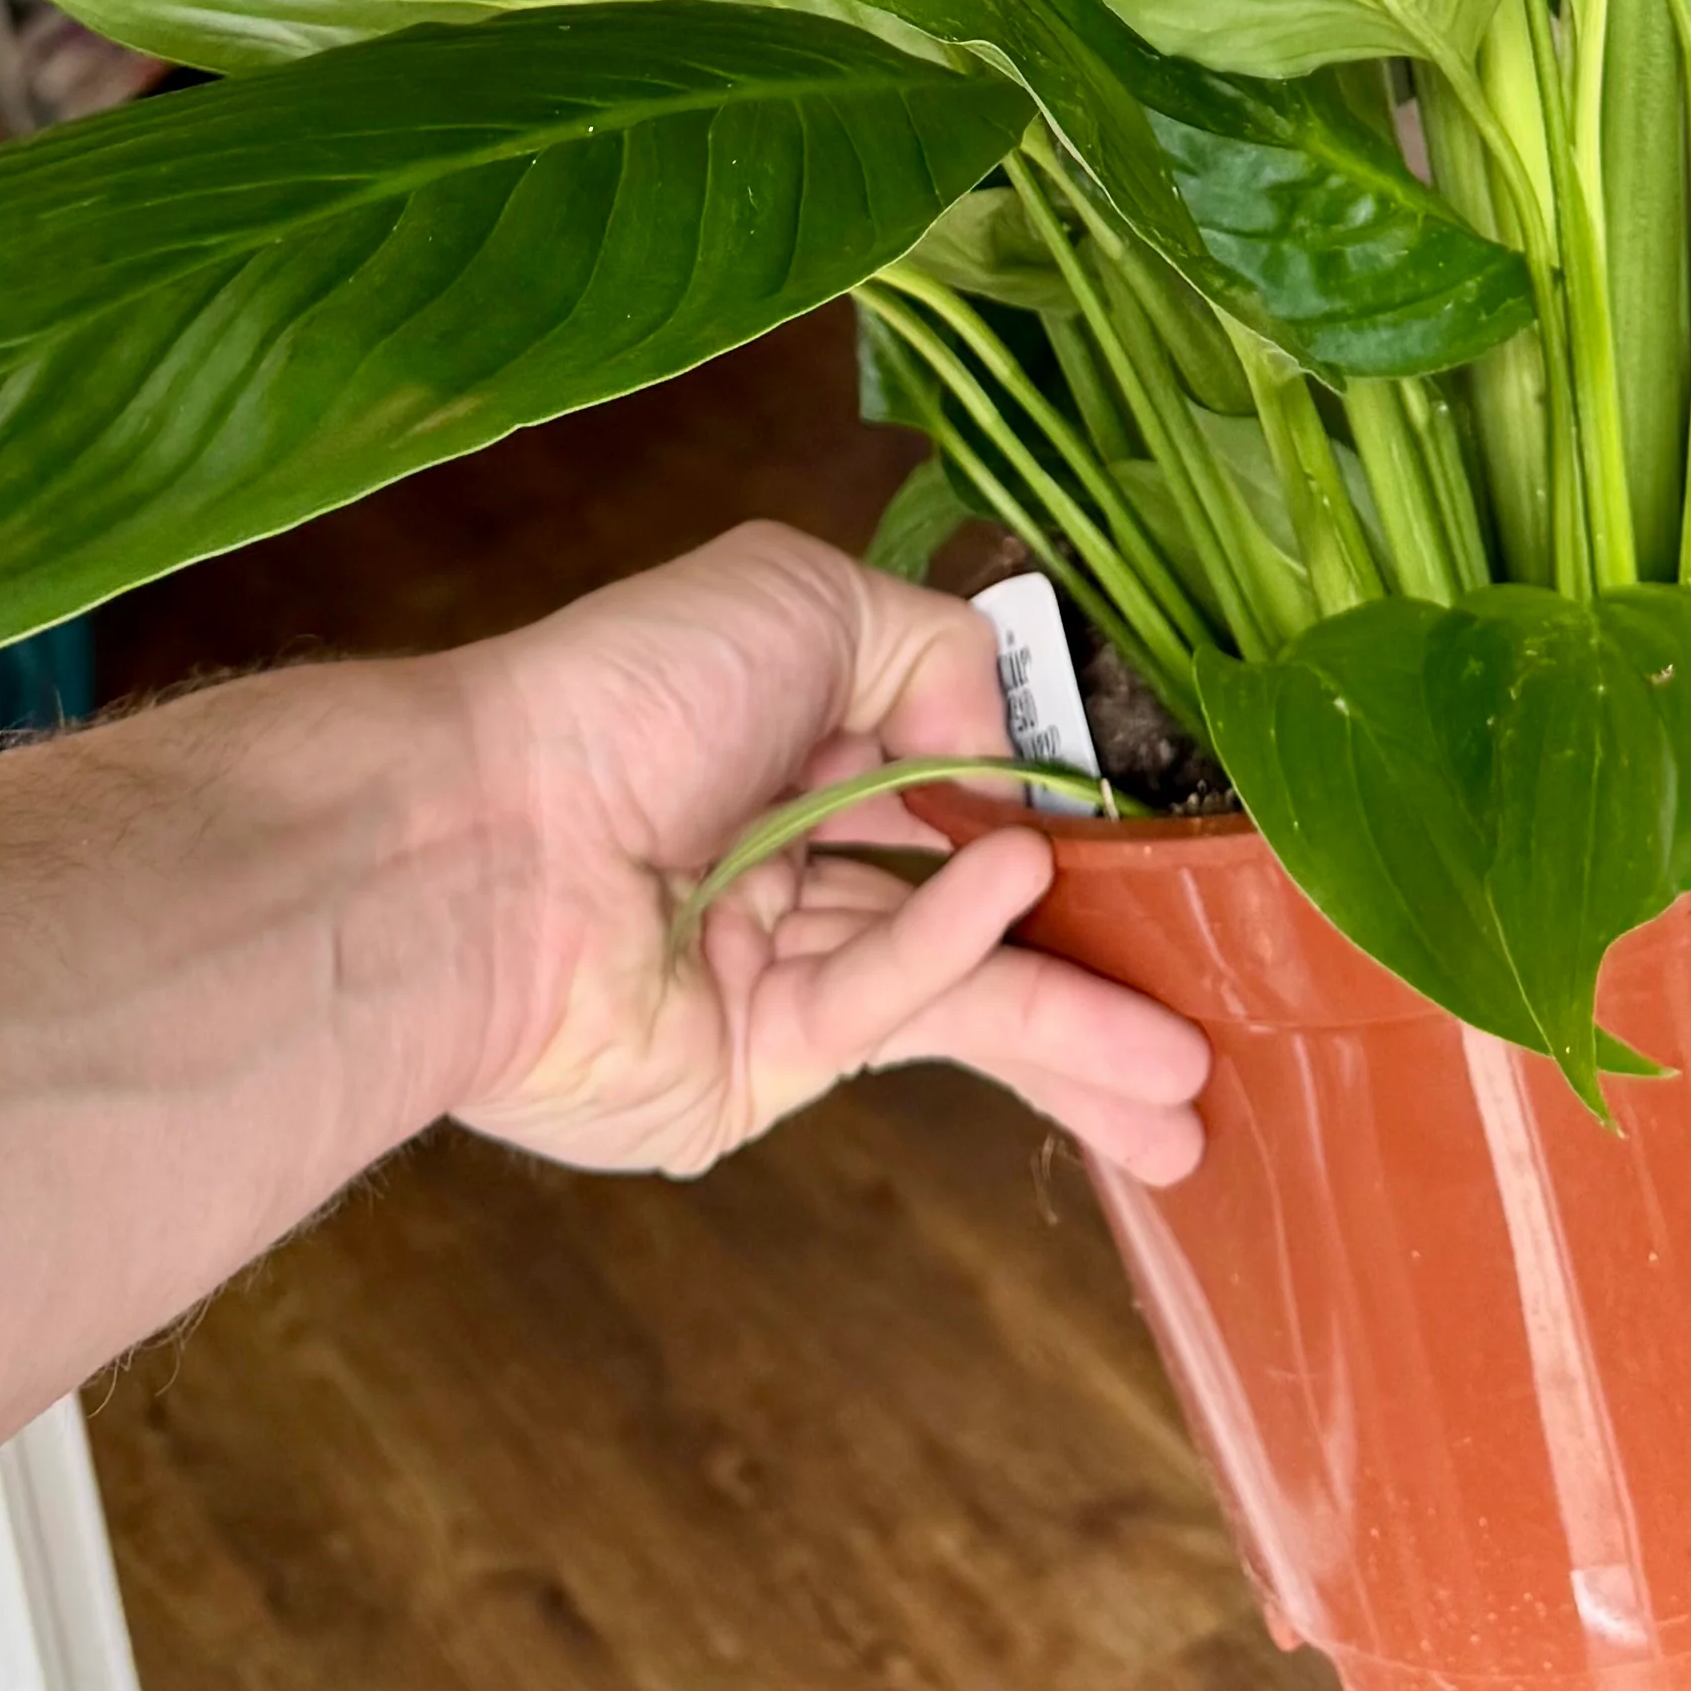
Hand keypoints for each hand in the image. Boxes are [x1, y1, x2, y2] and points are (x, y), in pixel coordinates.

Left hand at [444, 523, 1208, 1190]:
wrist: (475, 847)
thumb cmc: (623, 698)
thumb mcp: (802, 601)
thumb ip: (937, 654)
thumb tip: (1010, 761)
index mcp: (793, 736)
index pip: (959, 778)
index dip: (1056, 806)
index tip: (1159, 835)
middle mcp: (789, 856)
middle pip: (976, 910)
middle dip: (1098, 961)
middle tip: (1215, 1013)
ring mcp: (772, 971)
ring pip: (957, 991)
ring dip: (1077, 1025)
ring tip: (1190, 1089)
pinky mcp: (751, 1069)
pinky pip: (881, 1006)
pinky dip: (954, 950)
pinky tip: (1021, 903)